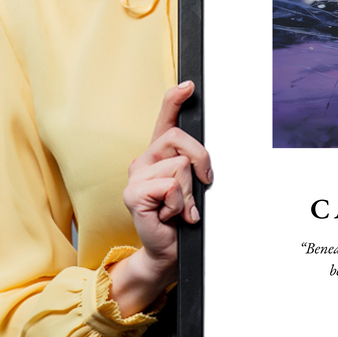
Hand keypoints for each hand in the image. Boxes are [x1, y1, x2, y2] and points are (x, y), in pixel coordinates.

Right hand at [108, 81, 212, 315]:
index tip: (189, 85)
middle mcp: (144, 160)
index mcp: (159, 155)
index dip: (175, 100)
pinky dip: (179, 204)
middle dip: (201, 161)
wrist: (168, 250)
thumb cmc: (182, 218)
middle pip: (180, 139)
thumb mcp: (193, 186)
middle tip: (201, 185)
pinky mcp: (133, 194)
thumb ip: (194, 166)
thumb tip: (204, 158)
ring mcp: (135, 177)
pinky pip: (170, 186)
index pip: (165, 119)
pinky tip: (170, 215)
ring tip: (180, 208)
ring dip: (189, 192)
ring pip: (180, 166)